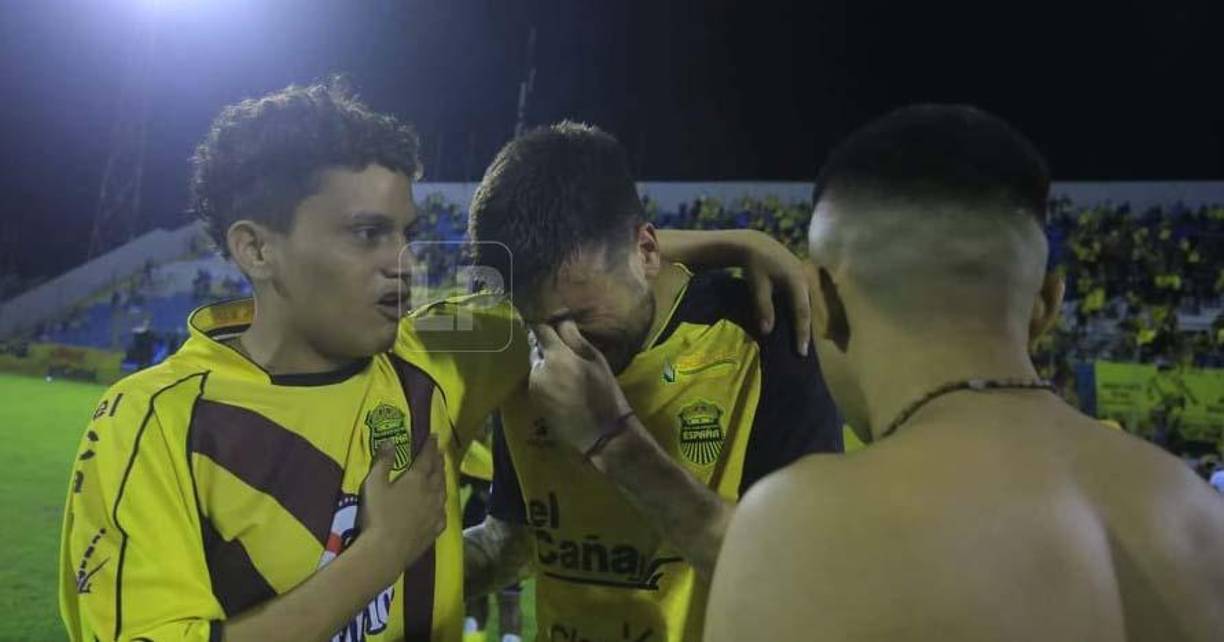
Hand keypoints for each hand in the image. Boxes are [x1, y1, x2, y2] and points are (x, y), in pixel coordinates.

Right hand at [359, 435, 445, 575]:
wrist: (386, 550)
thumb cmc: (378, 514)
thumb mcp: (374, 484)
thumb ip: (383, 462)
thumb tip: (389, 442)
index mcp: (416, 479)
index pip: (426, 458)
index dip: (430, 446)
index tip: (435, 436)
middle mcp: (431, 492)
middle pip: (438, 472)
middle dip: (438, 460)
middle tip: (440, 452)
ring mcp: (436, 512)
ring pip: (443, 491)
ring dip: (443, 479)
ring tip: (442, 473)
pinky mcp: (436, 529)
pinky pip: (443, 512)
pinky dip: (442, 504)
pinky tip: (440, 506)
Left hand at [528, 320, 632, 454]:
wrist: (600, 432)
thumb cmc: (603, 392)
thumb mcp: (596, 360)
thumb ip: (574, 338)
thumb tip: (561, 319)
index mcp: (555, 355)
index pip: (539, 329)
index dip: (542, 323)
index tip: (547, 320)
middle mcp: (538, 369)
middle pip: (536, 349)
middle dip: (547, 347)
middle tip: (566, 352)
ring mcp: (534, 388)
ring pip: (537, 366)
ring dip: (546, 364)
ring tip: (567, 373)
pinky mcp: (534, 402)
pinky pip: (538, 382)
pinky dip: (546, 380)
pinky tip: (563, 388)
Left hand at [736, 230, 812, 354]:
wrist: (755, 244)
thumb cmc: (755, 265)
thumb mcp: (758, 285)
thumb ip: (763, 307)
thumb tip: (766, 331)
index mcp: (797, 282)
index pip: (802, 313)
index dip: (802, 333)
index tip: (802, 352)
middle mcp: (805, 280)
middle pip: (811, 310)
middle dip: (809, 331)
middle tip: (807, 351)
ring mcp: (805, 277)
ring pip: (809, 304)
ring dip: (808, 322)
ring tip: (805, 341)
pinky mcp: (801, 277)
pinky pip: (806, 298)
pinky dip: (804, 312)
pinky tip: (800, 323)